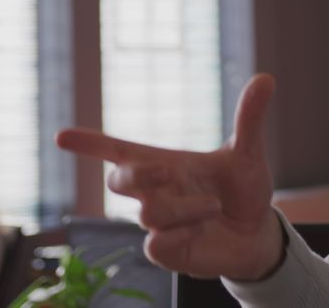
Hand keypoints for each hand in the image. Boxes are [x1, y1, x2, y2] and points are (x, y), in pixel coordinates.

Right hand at [56, 74, 282, 280]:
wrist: (258, 233)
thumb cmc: (244, 190)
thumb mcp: (249, 153)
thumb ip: (249, 118)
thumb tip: (266, 78)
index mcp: (164, 162)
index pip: (117, 151)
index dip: (89, 144)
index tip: (61, 137)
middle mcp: (154, 191)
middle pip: (118, 180)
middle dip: (137, 173)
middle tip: (168, 169)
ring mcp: (157, 223)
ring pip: (149, 212)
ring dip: (186, 207)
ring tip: (214, 207)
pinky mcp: (165, 251)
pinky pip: (156, 244)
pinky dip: (181, 234)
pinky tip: (200, 232)